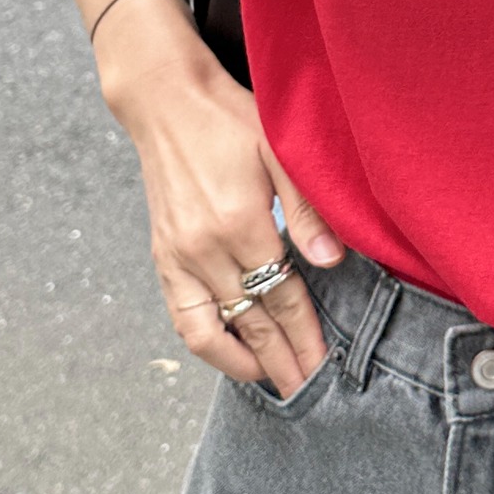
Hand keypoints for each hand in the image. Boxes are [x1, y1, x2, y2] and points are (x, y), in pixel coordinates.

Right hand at [112, 43, 344, 399]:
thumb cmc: (231, 120)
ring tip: (274, 382)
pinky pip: (181, 316)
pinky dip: (207, 343)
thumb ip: (307, 210)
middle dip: (284, 361)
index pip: (283, 295)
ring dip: (243, 363)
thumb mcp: (280, 151)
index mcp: (240, 222)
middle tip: (309, 390)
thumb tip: (332, 264)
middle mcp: (203, 247)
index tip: (326, 364)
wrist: (168, 103)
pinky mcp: (161, 257)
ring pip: (210, 330)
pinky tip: (231, 356)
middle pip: (252, 321)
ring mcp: (177, 256)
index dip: (306, 334)